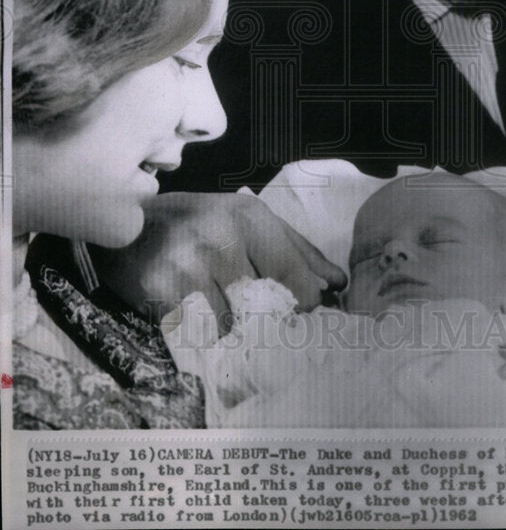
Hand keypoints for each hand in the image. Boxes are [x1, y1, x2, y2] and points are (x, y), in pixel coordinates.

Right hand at [89, 191, 346, 332]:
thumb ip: (296, 250)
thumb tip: (338, 284)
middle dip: (270, 320)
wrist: (124, 224)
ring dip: (234, 329)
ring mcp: (188, 264)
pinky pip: (200, 331)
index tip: (297, 313)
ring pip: (234, 323)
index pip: (294, 274)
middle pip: (267, 303)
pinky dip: (206, 333)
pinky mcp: (161, 290)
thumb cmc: (197, 223)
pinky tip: (199, 317)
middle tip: (263, 322)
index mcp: (248, 215)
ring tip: (225, 314)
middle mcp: (220, 235)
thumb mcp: (247, 221)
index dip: (303, 303)